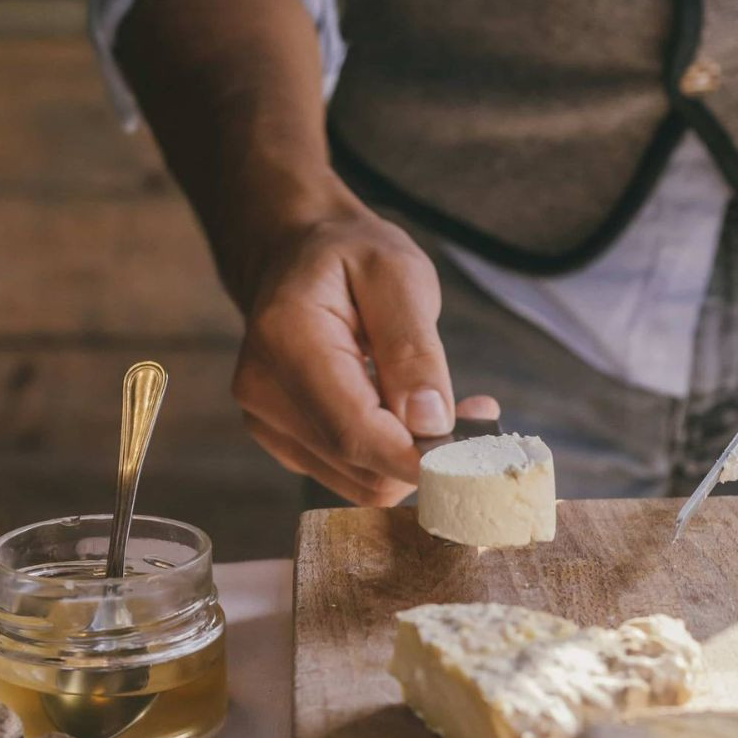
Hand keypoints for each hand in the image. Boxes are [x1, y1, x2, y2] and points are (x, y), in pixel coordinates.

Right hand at [232, 203, 498, 504]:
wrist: (298, 257)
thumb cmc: (351, 256)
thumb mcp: (398, 275)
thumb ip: (414, 349)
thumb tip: (430, 422)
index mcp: (287, 339)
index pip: (353, 431)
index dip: (416, 456)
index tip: (472, 448)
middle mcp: (264, 391)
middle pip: (360, 465)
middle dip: (423, 451)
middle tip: (472, 410)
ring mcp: (267, 422)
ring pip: (360, 481)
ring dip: (410, 456)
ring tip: (438, 402)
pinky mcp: (284, 441)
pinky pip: (351, 474)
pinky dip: (389, 456)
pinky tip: (405, 413)